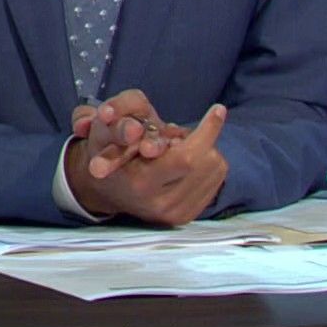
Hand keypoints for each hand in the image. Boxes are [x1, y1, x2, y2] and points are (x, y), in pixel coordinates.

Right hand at [68, 100, 229, 225]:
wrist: (108, 188)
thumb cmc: (111, 151)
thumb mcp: (109, 129)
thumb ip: (126, 124)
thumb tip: (148, 130)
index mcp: (140, 182)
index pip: (187, 157)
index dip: (207, 131)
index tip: (218, 109)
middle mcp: (160, 203)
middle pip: (208, 162)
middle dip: (203, 139)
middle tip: (180, 136)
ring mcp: (174, 214)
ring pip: (217, 169)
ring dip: (205, 152)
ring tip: (178, 151)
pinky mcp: (186, 217)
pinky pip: (217, 181)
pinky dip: (207, 167)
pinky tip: (185, 167)